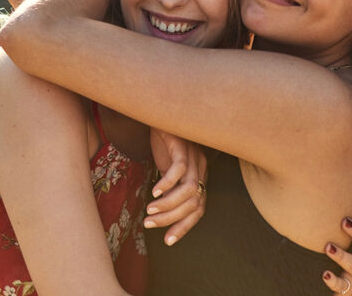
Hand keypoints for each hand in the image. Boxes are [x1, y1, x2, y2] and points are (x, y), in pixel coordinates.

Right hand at [145, 128, 207, 245]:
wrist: (159, 110)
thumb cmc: (163, 140)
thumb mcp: (168, 166)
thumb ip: (170, 186)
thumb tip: (159, 211)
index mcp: (200, 175)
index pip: (199, 209)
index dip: (185, 227)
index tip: (167, 241)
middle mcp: (201, 167)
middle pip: (194, 203)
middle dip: (172, 219)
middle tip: (150, 224)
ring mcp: (194, 156)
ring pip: (189, 190)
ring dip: (168, 205)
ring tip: (149, 211)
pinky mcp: (182, 145)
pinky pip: (179, 169)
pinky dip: (167, 183)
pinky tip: (153, 190)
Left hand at [322, 191, 351, 294]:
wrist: (340, 286)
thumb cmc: (336, 252)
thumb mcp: (336, 234)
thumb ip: (328, 216)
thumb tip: (306, 188)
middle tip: (344, 221)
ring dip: (343, 255)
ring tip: (328, 247)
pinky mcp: (349, 288)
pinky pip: (344, 285)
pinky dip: (334, 280)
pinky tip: (325, 274)